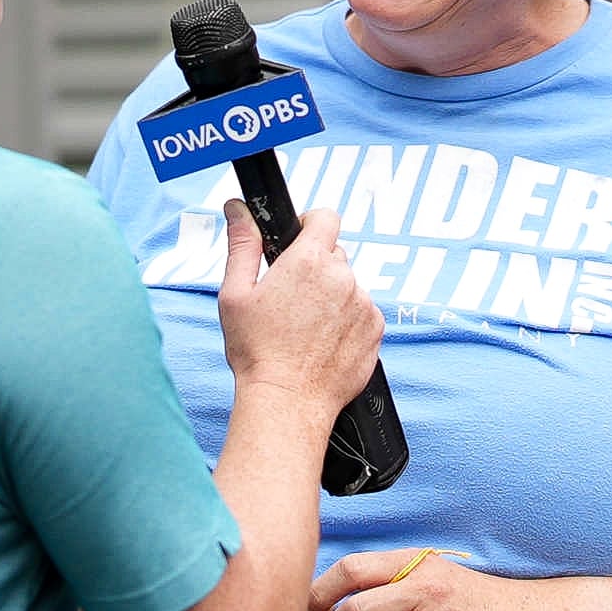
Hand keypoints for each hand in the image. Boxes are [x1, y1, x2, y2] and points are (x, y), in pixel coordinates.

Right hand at [215, 196, 379, 414]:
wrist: (287, 402)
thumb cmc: (257, 352)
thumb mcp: (235, 294)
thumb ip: (242, 244)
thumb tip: (238, 208)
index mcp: (309, 261)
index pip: (325, 217)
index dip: (310, 225)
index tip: (298, 242)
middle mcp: (343, 278)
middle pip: (335, 255)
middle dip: (315, 269)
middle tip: (290, 300)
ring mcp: (364, 304)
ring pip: (348, 286)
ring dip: (332, 297)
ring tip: (305, 329)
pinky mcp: (376, 330)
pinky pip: (362, 313)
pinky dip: (346, 322)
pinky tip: (322, 343)